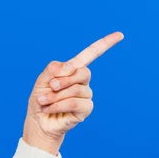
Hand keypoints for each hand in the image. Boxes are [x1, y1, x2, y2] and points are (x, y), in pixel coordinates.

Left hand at [23, 32, 124, 153]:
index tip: (120, 35)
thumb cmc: (40, 100)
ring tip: (45, 101)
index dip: (105, 44)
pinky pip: (75, 102)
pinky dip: (59, 105)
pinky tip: (50, 109)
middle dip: (63, 79)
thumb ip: (53, 70)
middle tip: (50, 87)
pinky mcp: (85, 109)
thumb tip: (68, 68)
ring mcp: (86, 95)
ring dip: (56, 96)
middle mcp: (82, 81)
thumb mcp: (42, 81)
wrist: (38, 122)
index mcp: (72, 70)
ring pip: (77, 89)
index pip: (91, 54)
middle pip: (83, 72)